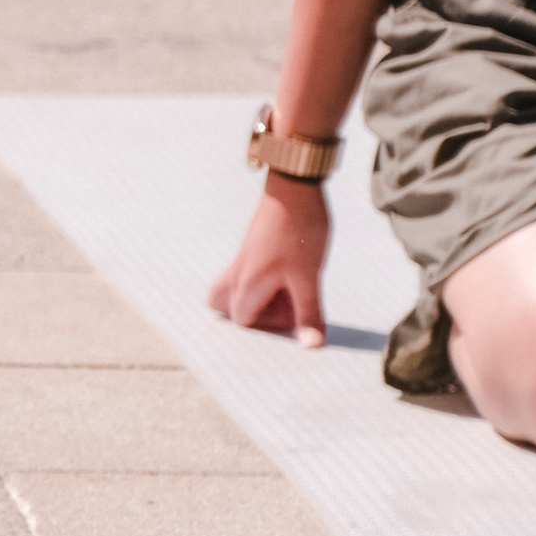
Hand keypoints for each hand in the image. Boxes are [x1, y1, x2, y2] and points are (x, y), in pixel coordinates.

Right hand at [208, 173, 330, 346]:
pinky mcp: (252, 248)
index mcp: (248, 283)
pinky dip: (258, 282)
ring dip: (248, 298)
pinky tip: (286, 274)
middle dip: (249, 314)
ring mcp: (243, 259)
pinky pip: (243, 274)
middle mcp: (239, 273)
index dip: (269, 324)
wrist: (295, 188)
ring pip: (228, 289)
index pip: (242, 320)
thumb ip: (309, 312)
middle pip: (224, 306)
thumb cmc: (300, 231)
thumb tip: (312, 347)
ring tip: (280, 294)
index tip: (294, 314)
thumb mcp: (309, 276)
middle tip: (282, 305)